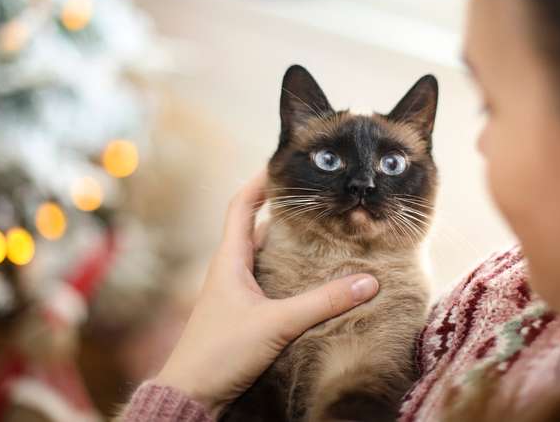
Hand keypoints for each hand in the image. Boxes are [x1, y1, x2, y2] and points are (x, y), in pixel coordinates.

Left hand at [154, 169, 379, 418]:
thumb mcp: (276, 324)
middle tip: (319, 200)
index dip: (260, 182)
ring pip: (267, 255)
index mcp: (229, 259)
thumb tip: (367, 282)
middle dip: (287, 212)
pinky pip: (271, 280)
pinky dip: (291, 272)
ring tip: (324, 232)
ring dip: (291, 244)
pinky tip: (313, 278)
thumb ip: (321, 303)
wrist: (192, 394)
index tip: (283, 165)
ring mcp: (237, 291)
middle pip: (259, 227)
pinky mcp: (245, 312)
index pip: (241, 206)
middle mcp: (231, 269)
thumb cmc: (220, 353)